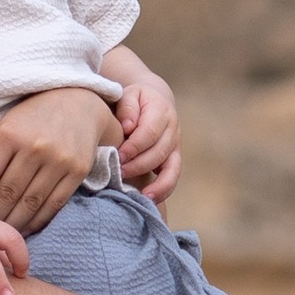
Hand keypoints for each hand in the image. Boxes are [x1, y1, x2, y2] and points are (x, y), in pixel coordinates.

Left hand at [0, 86, 115, 234]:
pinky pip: (53, 204)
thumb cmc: (34, 116)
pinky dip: (38, 220)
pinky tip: (27, 226)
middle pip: (7, 194)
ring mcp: (58, 160)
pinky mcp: (77, 171)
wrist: (78, 103)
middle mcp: (34, 147)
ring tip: (4, 230)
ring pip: (30, 203)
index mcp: (9, 133)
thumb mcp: (5, 126)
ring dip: (14, 222)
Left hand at [114, 66, 181, 203]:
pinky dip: (163, 191)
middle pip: (159, 153)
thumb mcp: (129, 94)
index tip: (118, 156)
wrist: (154, 101)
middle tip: (119, 173)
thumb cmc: (135, 100)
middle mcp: (173, 130)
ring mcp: (176, 147)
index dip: (134, 147)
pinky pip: (173, 178)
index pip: (149, 132)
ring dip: (156, 184)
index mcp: (162, 111)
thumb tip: (128, 127)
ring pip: (171, 169)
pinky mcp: (174, 159)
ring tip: (140, 196)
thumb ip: (127, 107)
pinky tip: (149, 200)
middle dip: (138, 166)